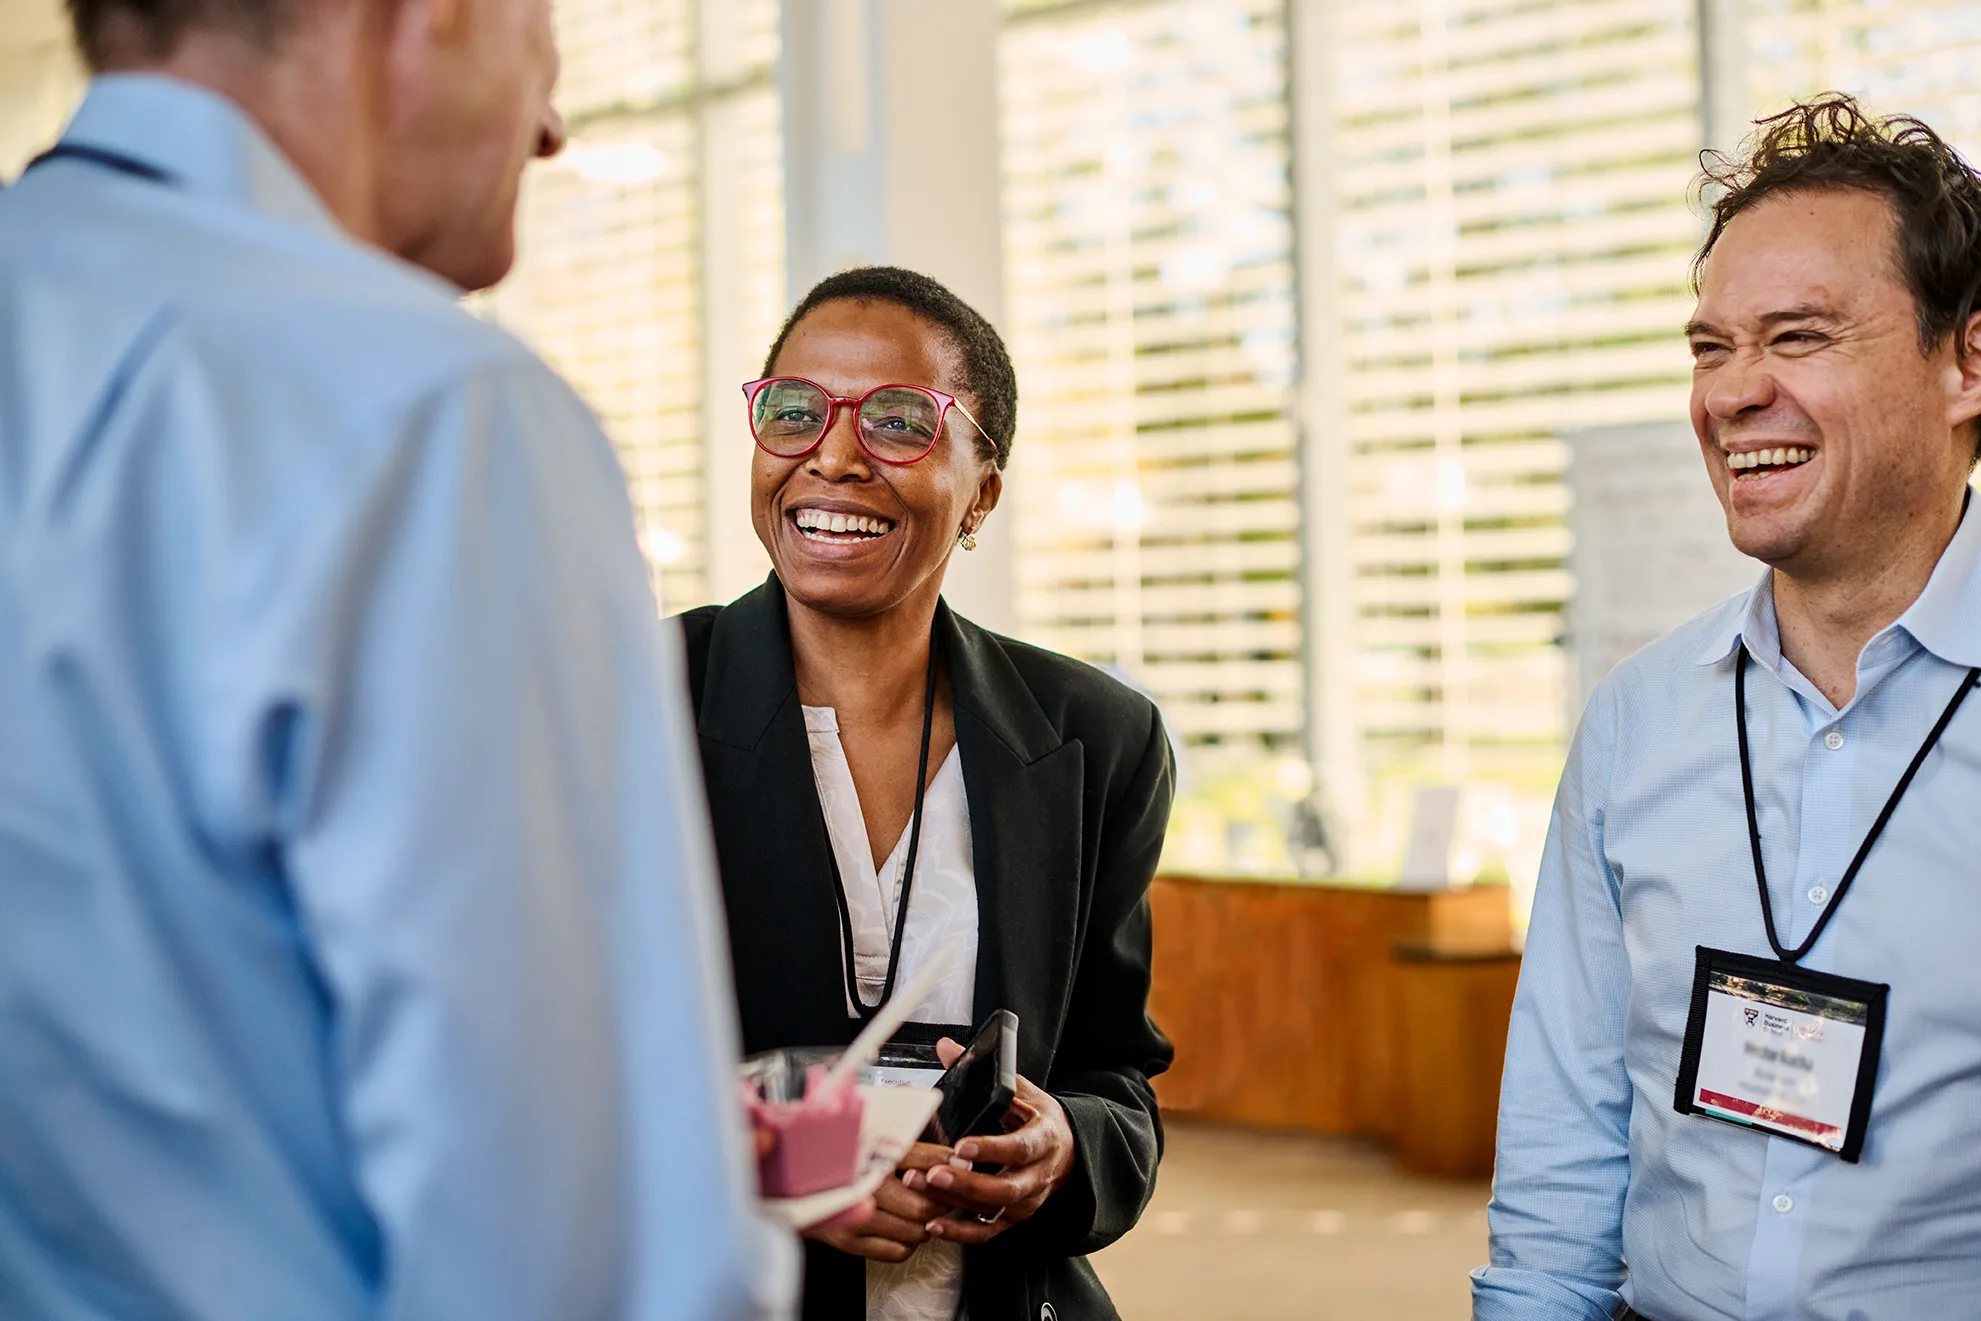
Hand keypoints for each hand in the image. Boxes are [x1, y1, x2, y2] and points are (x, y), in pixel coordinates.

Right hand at [801, 1141, 955, 1262]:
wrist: (789, 1176)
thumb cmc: (834, 1150)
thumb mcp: (872, 1133)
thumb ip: (913, 1143)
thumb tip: (954, 1156)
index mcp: (872, 1150)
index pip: (929, 1163)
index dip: (950, 1167)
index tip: (961, 1168)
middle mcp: (865, 1184)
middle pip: (925, 1205)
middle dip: (940, 1201)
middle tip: (943, 1193)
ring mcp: (856, 1216)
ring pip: (915, 1231)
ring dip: (925, 1223)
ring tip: (921, 1208)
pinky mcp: (849, 1239)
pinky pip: (897, 1251)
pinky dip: (908, 1242)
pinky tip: (903, 1226)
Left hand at [902, 1038, 1077, 1244]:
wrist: (1068, 1152)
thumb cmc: (1038, 1120)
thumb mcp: (1022, 1091)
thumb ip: (986, 1072)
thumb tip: (946, 1047)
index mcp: (1044, 1139)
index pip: (1020, 1147)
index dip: (991, 1149)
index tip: (962, 1145)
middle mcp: (1038, 1175)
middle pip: (1005, 1187)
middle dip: (966, 1182)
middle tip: (932, 1173)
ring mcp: (1026, 1201)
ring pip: (992, 1210)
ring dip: (955, 1203)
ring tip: (922, 1188)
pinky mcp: (1013, 1219)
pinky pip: (987, 1233)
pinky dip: (960, 1232)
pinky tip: (932, 1224)